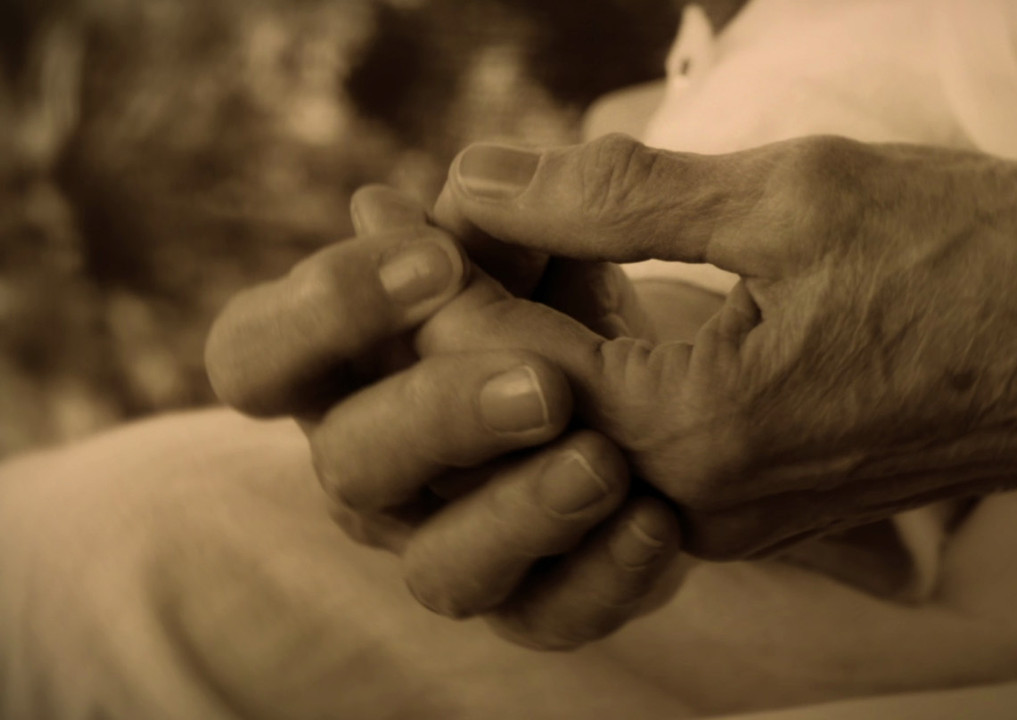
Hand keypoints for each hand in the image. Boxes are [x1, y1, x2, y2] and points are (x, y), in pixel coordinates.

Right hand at [205, 187, 680, 648]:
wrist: (663, 387)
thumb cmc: (563, 300)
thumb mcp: (532, 253)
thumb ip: (478, 236)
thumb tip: (384, 207)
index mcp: (338, 371)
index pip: (253, 356)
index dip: (324, 313)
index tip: (437, 262)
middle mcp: (371, 469)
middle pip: (348, 466)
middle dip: (440, 418)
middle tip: (545, 386)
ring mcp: (443, 546)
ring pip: (439, 569)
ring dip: (520, 514)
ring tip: (605, 461)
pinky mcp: (530, 604)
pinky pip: (549, 616)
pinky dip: (604, 573)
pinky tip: (657, 518)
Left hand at [412, 133, 1016, 558]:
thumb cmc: (975, 257)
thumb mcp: (789, 193)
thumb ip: (614, 196)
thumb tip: (477, 176)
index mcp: (691, 423)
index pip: (497, 356)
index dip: (427, 271)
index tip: (376, 205)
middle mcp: (694, 494)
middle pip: (511, 410)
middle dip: (446, 312)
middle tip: (395, 227)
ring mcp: (725, 508)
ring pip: (566, 431)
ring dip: (511, 343)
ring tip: (472, 251)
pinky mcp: (753, 494)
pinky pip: (629, 443)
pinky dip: (583, 371)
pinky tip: (567, 298)